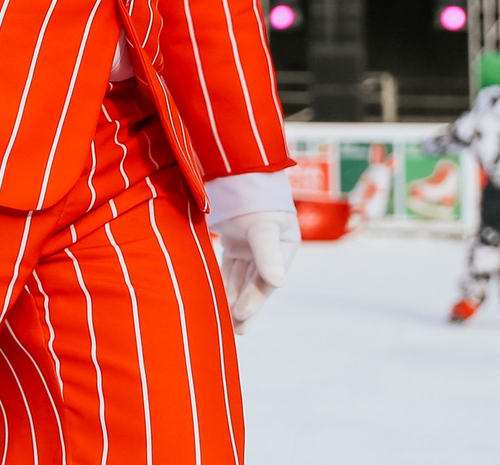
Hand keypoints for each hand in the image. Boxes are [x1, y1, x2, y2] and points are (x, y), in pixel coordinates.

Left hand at [210, 205, 298, 332]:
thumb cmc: (255, 194)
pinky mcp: (235, 241)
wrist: (235, 167)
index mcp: (284, 245)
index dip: (254, 299)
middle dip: (245, 305)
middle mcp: (270, 248)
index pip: (268, 279)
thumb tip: (278, 282)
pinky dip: (223, 283)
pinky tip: (216, 299)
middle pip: (256, 283)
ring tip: (224, 322)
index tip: (239, 315)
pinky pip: (229, 268)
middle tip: (236, 332)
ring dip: (232, 297)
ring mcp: (251, 245)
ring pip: (241, 278)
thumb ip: (267, 253)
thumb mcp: (264, 225)